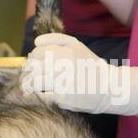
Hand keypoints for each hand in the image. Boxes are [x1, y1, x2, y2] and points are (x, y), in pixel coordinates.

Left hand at [20, 33, 137, 116]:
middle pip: (33, 65)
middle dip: (28, 70)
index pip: (37, 51)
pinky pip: (40, 95)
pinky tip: (34, 95)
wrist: (110, 88)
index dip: (33, 57)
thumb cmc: (91, 67)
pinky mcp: (62, 97)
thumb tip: (36, 42)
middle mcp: (64, 63)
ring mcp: (63, 81)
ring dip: (27, 83)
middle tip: (28, 75)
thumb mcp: (78, 46)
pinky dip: (33, 95)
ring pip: (33, 80)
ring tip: (28, 86)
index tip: (35, 62)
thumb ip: (57, 40)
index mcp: (66, 49)